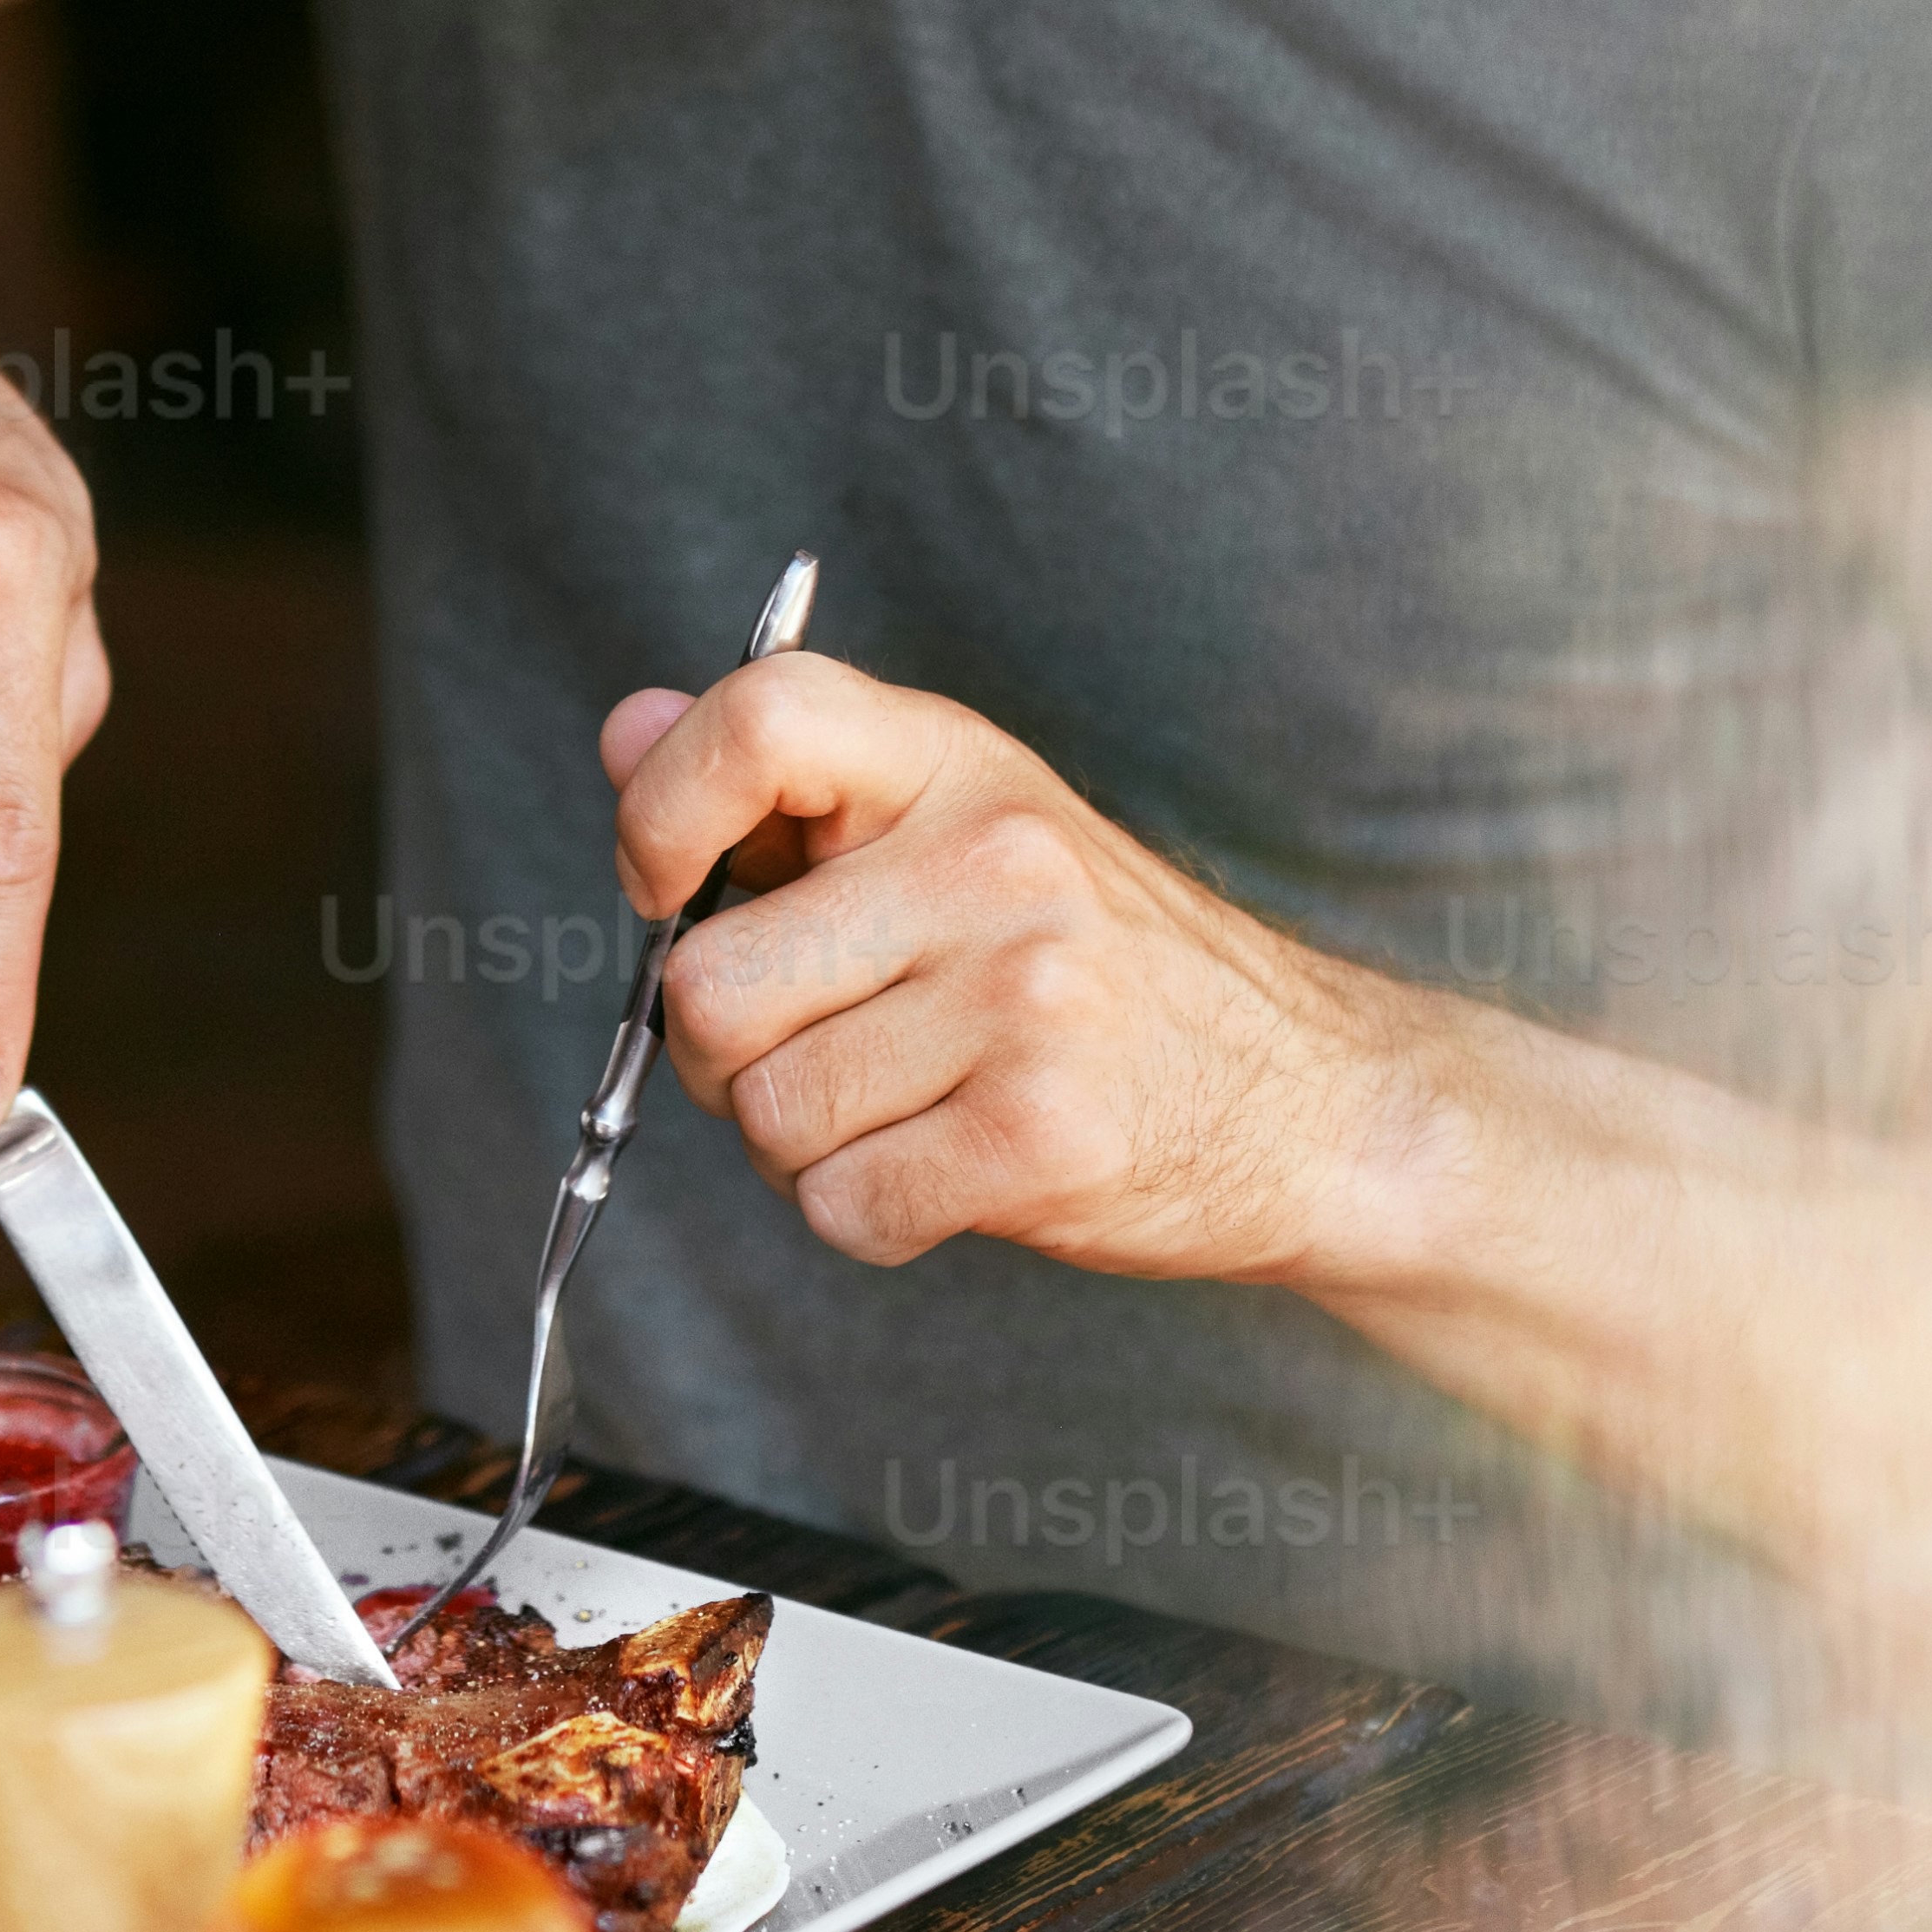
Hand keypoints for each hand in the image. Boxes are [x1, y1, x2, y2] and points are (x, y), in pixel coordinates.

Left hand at [599, 648, 1389, 1288]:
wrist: (1307, 1095)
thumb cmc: (1097, 964)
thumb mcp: (957, 825)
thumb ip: (786, 790)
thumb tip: (624, 728)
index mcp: (952, 762)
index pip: (761, 717)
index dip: (663, 811)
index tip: (668, 886)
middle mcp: (993, 863)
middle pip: (711, 985)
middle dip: (724, 1055)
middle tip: (816, 1052)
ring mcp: (1025, 999)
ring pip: (766, 1114)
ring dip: (799, 1148)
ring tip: (901, 1113)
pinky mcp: (1043, 1136)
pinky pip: (842, 1205)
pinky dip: (865, 1214)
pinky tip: (945, 1174)